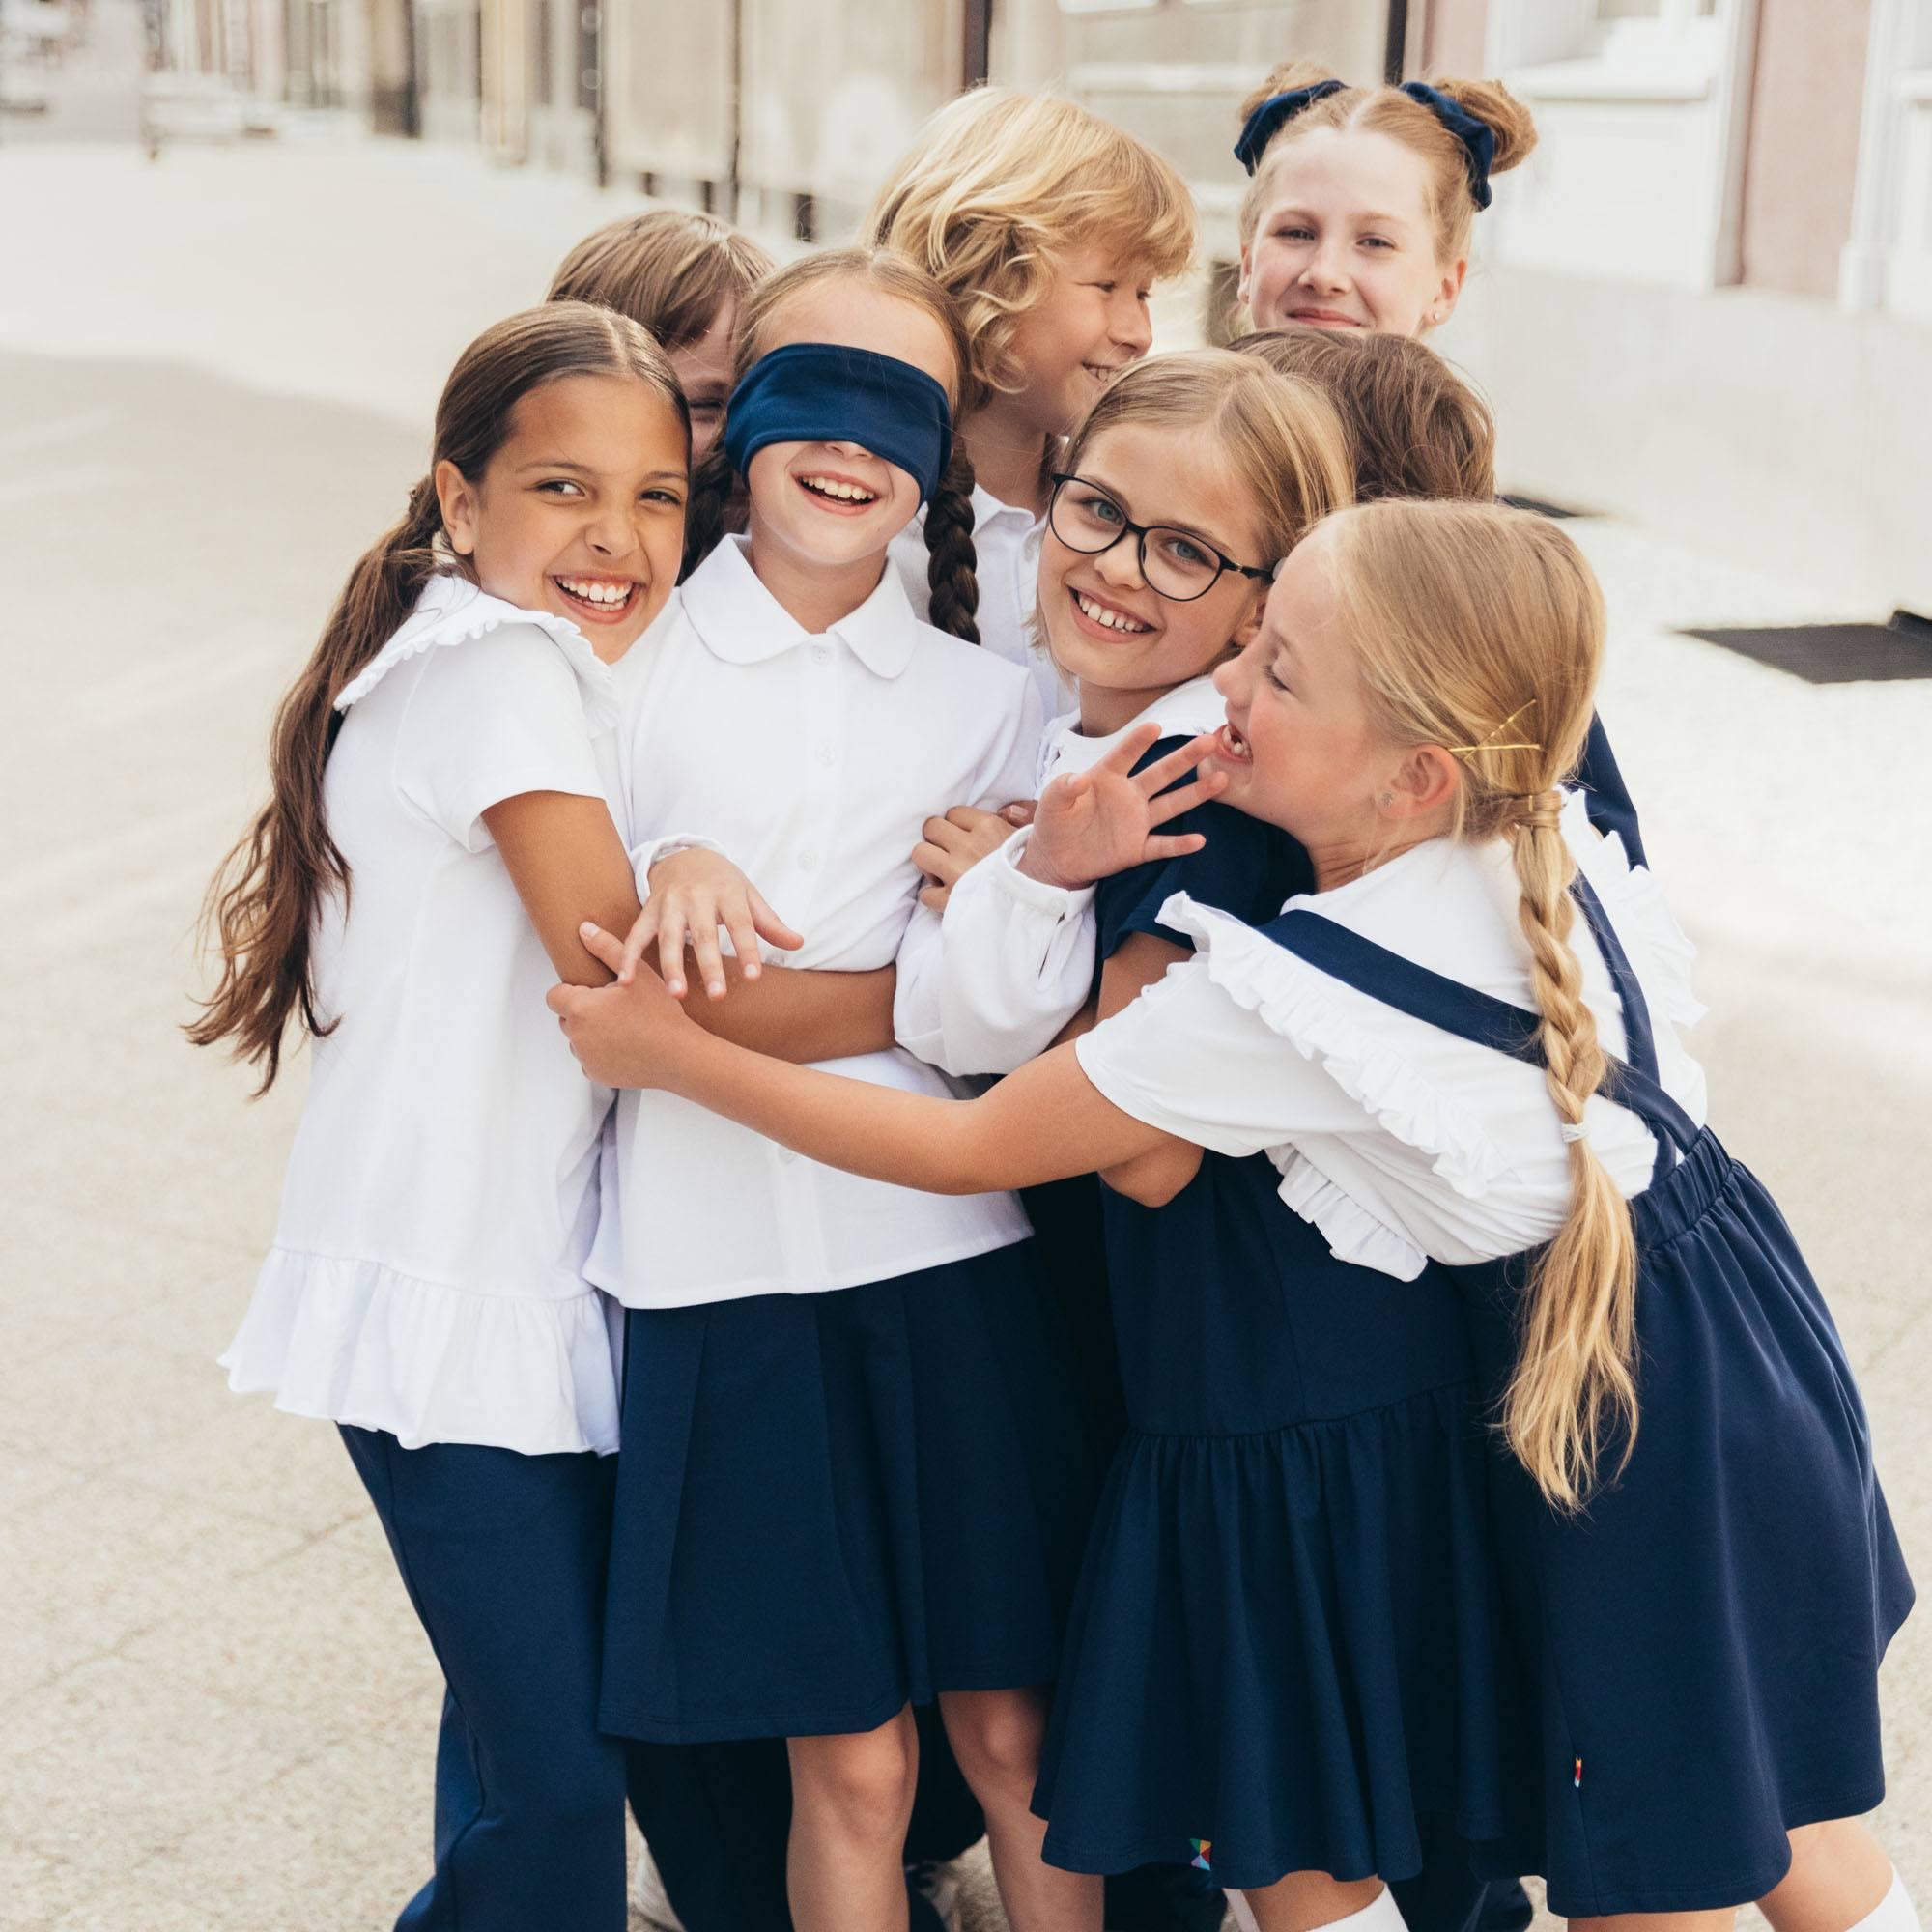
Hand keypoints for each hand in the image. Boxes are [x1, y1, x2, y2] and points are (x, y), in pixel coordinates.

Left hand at [549, 923, 699, 1087]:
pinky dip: (602, 1053)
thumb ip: (606, 948)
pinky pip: (590, 1059)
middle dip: (584, 1011)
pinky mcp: (596, 1075)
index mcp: (580, 1008)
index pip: (554, 996)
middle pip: (566, 1017)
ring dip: (592, 1032)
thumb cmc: (660, 1014)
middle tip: (617, 1008)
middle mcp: (576, 1036)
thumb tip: (584, 930)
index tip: (597, 992)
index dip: (573, 991)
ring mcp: (585, 1058)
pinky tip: (627, 1046)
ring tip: (625, 1026)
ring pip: (579, 1039)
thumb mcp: (637, 973)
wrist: (679, 1056)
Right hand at [626, 848, 802, 998]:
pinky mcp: (649, 911)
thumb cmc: (723, 883)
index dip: (747, 950)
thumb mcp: (749, 896)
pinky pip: (637, 935)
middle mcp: (696, 897)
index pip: (740, 924)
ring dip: (671, 967)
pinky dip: (628, 956)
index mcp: (727, 892)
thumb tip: (799, 943)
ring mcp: (669, 904)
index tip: (754, 977)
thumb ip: (770, 923)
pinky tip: (625, 981)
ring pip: (669, 937)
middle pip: (703, 934)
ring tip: (678, 995)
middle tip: (718, 996)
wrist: (685, 855)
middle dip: (709, 965)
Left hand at [913, 805, 1027, 912]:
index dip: (957, 826)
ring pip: (920, 854)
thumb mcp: (1032, 836)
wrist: (1039, 905)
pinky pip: (925, 894)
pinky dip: (933, 896)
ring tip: (943, 871)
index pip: (953, 813)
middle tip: (950, 852)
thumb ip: (1017, 819)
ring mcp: (956, 873)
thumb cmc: (1038, 871)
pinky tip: (947, 895)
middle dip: (938, 839)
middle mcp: (968, 846)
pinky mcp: (950, 901)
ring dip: (929, 863)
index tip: (965, 837)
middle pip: (931, 827)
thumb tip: (1007, 811)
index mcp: (988, 826)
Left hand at [1016, 726, 1226, 890]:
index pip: (1125, 755)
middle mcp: (1128, 795)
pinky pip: (1162, 845)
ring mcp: (1136, 821)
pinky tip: (1199, 840)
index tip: (1154, 726)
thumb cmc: (1054, 822)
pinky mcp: (1137, 849)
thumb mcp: (1051, 802)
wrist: (1055, 859)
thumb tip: (1079, 777)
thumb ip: (1063, 787)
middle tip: (1209, 740)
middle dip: (1184, 757)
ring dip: (1196, 793)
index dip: (1138, 741)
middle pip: (1161, 773)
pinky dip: (1179, 844)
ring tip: (1220, 779)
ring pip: (1172, 804)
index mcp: (1106, 777)